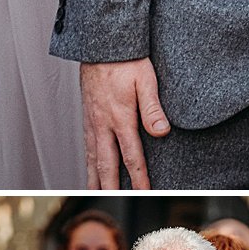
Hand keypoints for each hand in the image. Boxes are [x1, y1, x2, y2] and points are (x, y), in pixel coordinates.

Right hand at [79, 58, 169, 189]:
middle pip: (106, 163)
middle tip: (114, 202)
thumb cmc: (126, 61)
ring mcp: (92, 122)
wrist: (101, 46)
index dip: (139, 176)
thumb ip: (153, 108)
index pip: (131, 155)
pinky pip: (87, 146)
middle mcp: (102, 124)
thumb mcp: (146, 80)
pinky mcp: (88, 117)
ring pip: (92, 157)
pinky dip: (88, 162)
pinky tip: (90, 169)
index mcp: (120, 117)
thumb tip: (162, 132)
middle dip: (111, 186)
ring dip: (94, 178)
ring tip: (95, 194)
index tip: (146, 192)